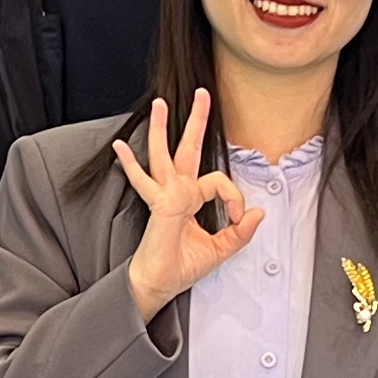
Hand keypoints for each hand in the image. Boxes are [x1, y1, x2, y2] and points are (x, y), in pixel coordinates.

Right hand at [116, 91, 260, 318]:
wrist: (160, 283)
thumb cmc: (182, 265)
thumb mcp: (221, 249)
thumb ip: (240, 232)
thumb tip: (258, 213)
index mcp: (192, 197)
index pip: (219, 181)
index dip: (234, 197)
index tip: (236, 218)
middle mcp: (177, 191)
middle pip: (189, 148)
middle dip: (197, 120)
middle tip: (202, 94)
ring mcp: (166, 195)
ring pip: (164, 154)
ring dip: (163, 128)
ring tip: (161, 104)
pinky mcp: (159, 205)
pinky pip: (144, 182)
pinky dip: (130, 165)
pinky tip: (119, 147)